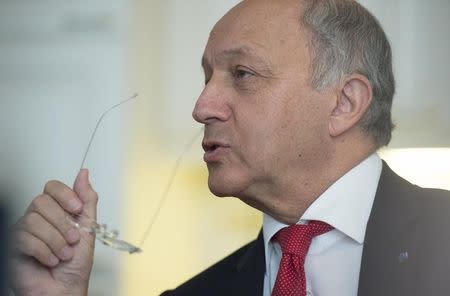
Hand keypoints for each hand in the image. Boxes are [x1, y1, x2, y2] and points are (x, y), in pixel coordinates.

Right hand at [10, 169, 97, 295]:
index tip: (77, 208)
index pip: (52, 187)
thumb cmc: (76, 264)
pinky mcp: (14, 246)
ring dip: (55, 240)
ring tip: (64, 254)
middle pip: (42, 202)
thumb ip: (87, 200)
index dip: (65, 195)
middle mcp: (39, 217)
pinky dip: (43, 251)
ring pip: (33, 220)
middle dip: (62, 222)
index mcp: (57, 210)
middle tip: (73, 238)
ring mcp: (24, 231)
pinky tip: (51, 260)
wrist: (66, 289)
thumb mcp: (89, 228)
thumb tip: (84, 174)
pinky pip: (24, 238)